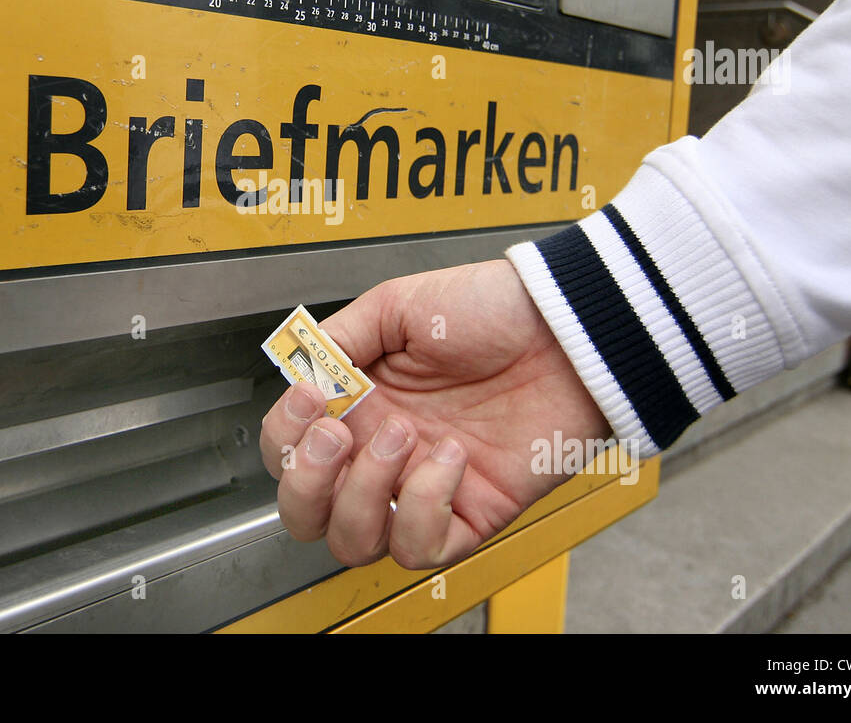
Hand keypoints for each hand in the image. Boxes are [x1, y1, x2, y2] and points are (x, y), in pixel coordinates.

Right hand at [259, 259, 611, 569]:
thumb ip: (340, 337)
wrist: (564, 330)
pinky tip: (450, 458)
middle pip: (306, 513)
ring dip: (364, 493)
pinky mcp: (469, 514)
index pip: (287, 448)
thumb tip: (299, 369)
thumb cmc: (493, 310)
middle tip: (339, 435)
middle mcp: (380, 454)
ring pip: (353, 542)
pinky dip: (424, 507)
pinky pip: (422, 547)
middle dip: (307, 481)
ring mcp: (420, 488)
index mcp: (358, 405)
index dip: (286, 434)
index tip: (312, 398)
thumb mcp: (399, 304)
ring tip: (405, 436)